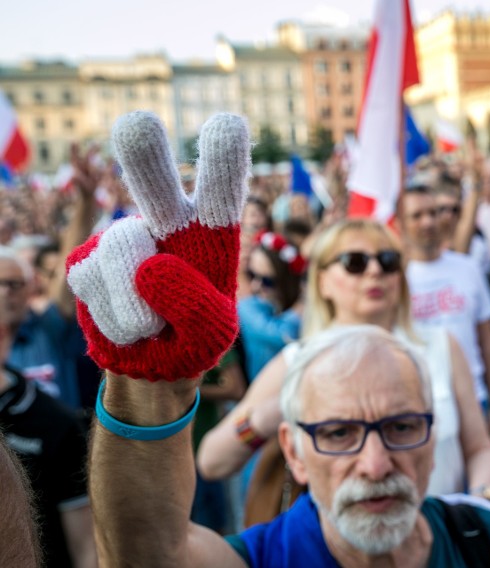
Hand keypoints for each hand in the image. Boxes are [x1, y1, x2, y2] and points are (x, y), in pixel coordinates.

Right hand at [66, 112, 249, 380]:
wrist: (152, 362)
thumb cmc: (196, 340)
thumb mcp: (212, 333)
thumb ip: (193, 305)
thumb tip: (149, 266)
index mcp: (211, 235)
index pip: (221, 193)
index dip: (223, 161)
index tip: (227, 124)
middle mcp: (167, 224)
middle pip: (154, 184)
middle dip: (146, 157)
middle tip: (136, 124)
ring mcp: (124, 237)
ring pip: (121, 255)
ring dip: (137, 308)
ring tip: (152, 323)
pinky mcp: (87, 259)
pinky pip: (94, 283)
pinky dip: (114, 318)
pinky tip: (126, 321)